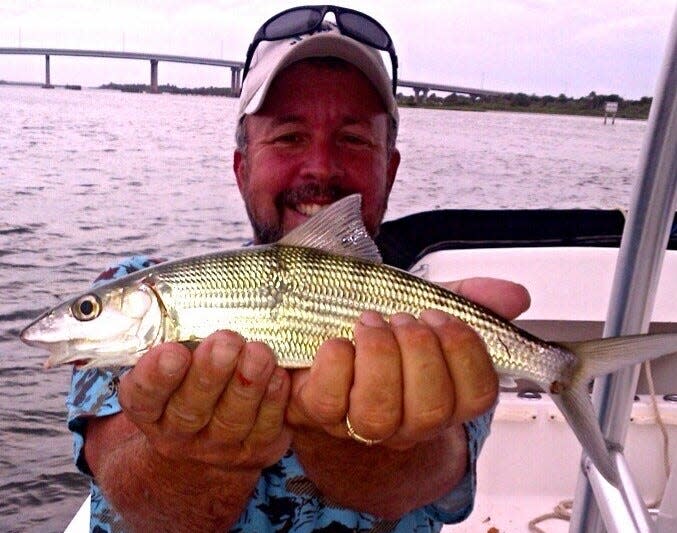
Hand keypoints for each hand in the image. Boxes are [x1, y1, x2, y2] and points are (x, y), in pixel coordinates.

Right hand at [117, 330, 291, 470]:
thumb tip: (176, 289)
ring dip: (247, 385)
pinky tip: (280, 376)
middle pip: (190, 408)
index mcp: (151, 409)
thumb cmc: (188, 381)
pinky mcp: (254, 450)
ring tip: (259, 353)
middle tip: (226, 342)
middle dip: (210, 373)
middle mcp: (179, 432)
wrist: (207, 442)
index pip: (144, 396)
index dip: (156, 376)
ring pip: (231, 419)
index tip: (174, 352)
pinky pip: (265, 429)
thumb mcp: (169, 363)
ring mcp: (217, 446)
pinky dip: (273, 402)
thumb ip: (169, 334)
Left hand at [287, 277, 529, 446]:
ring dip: (379, 355)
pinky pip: (330, 401)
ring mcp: (362, 424)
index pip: (478, 395)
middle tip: (404, 318)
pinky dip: (336, 362)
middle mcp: (409, 421)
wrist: (330, 347)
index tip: (440, 316)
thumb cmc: (386, 334)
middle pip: (431, 409)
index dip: (464, 352)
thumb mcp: (429, 308)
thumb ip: (471, 300)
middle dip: (420, 351)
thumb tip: (515, 296)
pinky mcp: (319, 413)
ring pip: (380, 412)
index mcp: (445, 397)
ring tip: (371, 321)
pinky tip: (339, 340)